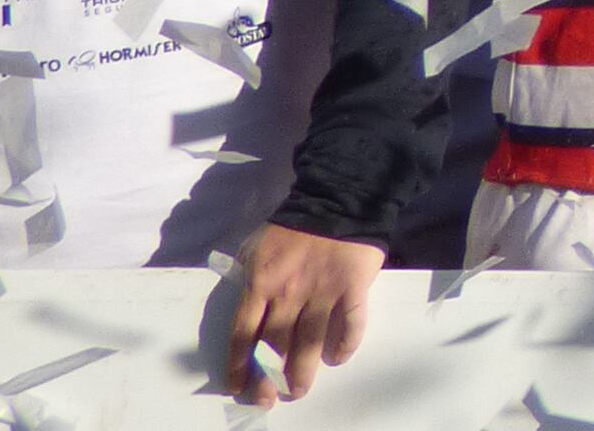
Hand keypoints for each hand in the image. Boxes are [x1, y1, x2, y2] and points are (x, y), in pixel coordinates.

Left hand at [220, 224, 379, 404]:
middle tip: (268, 397)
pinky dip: (345, 343)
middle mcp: (289, 294)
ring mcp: (323, 293)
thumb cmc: (295, 223)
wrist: (341, 196)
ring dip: (302, 370)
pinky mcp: (354, 288)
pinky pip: (351, 323)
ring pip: (309, 342)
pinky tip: (339, 357)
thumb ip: (251, 275)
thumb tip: (249, 303)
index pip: (244, 334)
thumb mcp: (259, 246)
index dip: (241, 364)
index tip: (239, 386)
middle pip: (276, 345)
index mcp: (262, 284)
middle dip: (269, 376)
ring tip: (299, 389)